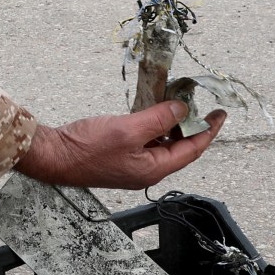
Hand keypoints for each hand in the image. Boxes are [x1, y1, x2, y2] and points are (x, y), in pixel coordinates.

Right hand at [15, 100, 227, 190]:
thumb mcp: (129, 129)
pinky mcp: (121, 157)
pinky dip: (154, 126)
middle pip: (179, 148)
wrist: (53, 156)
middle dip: (192, 126)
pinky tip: (153, 111)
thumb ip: (159, 119)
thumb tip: (183, 110)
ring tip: (179, 103)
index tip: (220, 114)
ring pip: (163, 144)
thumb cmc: (87, 148)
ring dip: (172, 124)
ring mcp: (133, 165)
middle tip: (201, 105)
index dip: (208, 130)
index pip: (192, 150)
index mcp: (153, 169)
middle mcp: (147, 171)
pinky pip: (146, 141)